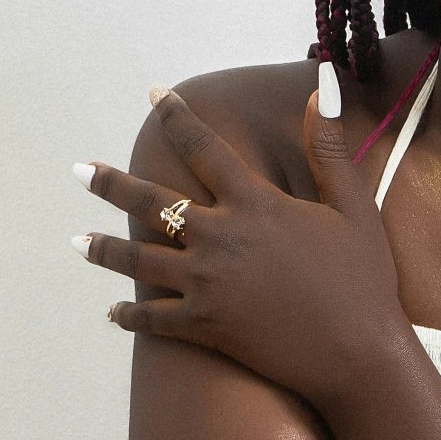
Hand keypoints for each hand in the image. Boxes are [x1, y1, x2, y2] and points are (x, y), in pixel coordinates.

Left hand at [72, 73, 409, 409]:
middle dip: (111, 184)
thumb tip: (324, 87)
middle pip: (150, 202)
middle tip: (80, 170)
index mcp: (254, 204)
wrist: (360, 352)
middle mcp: (220, 238)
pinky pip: (154, 321)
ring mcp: (207, 285)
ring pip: (138, 262)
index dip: (177, 117)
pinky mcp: (205, 327)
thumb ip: (329, 147)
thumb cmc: (364, 279)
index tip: (157, 96)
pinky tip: (112, 313)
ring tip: (77, 241)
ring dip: (103, 250)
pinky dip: (130, 317)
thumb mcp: (353, 206)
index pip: (204, 148)